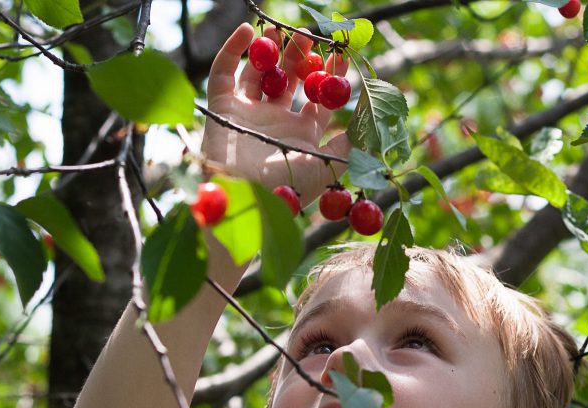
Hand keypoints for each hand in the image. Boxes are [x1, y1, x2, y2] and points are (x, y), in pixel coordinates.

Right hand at [201, 23, 351, 204]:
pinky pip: (223, 73)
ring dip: (269, 50)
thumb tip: (366, 125)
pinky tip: (246, 30)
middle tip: (308, 34)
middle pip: (289, 80)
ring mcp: (247, 113)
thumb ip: (348, 145)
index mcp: (301, 134)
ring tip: (280, 28)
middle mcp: (275, 121)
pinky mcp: (221, 108)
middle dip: (300, 57)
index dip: (329, 76)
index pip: (318, 99)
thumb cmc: (289, 187)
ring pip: (257, 73)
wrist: (245, 198)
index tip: (340, 53)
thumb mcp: (328, 167)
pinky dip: (232, 50)